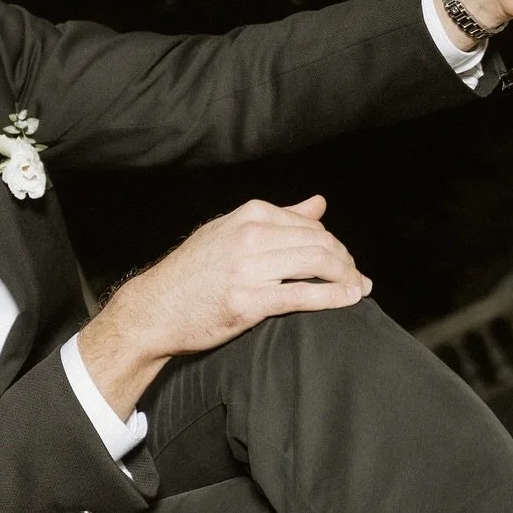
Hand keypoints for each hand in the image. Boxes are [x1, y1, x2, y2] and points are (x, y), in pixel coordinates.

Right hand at [78, 195, 366, 418]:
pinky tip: (349, 300)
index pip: (311, 224)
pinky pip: (303, 295)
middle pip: (319, 242)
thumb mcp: (231, 231)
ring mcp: (249, 268)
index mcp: (251, 214)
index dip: (335, 244)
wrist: (153, 310)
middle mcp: (252, 235)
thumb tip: (319, 202)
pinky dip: (333, 297)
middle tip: (359, 278)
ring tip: (359, 289)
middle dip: (346, 261)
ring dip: (346, 277)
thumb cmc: (193, 272)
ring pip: (317, 264)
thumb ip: (280, 216)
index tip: (346, 261)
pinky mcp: (247, 301)